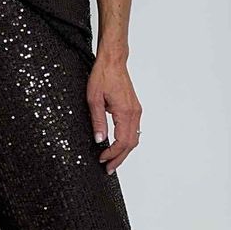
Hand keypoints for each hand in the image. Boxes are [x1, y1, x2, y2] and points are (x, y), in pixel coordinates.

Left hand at [86, 52, 141, 175]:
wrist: (113, 61)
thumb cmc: (102, 76)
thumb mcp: (93, 99)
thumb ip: (98, 121)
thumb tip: (100, 140)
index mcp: (125, 112)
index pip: (122, 141)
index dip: (112, 153)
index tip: (101, 159)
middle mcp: (134, 113)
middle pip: (131, 144)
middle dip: (119, 158)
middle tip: (108, 168)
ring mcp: (136, 111)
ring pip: (134, 138)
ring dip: (124, 151)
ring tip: (112, 160)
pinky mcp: (134, 108)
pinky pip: (134, 130)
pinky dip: (127, 141)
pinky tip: (118, 146)